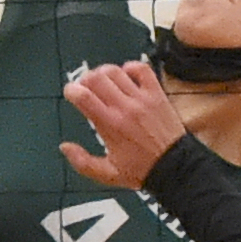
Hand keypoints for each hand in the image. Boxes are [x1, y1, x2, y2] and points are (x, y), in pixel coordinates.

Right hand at [61, 61, 184, 189]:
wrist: (176, 167)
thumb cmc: (142, 170)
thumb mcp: (107, 174)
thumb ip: (82, 162)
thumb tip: (64, 146)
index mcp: (110, 125)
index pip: (84, 97)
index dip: (71, 90)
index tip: (70, 93)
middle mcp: (124, 107)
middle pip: (96, 78)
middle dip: (84, 79)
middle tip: (85, 87)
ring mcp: (142, 98)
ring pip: (116, 71)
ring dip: (103, 72)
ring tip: (103, 81)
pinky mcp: (157, 94)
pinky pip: (142, 69)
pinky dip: (131, 67)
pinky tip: (126, 76)